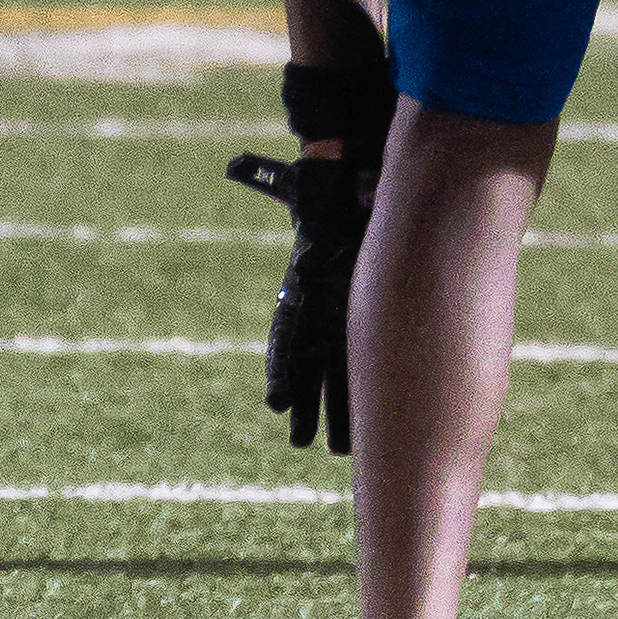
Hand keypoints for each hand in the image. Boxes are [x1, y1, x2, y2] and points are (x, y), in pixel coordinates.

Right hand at [223, 144, 379, 452]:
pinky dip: (365, 390)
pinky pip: (365, 358)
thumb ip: (278, 182)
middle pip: (313, 367)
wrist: (357, 185)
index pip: (286, 337)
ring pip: (339, 374)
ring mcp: (343, 316)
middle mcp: (319, 309)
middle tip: (304, 446)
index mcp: (300, 288)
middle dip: (311, 407)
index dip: (281, 370)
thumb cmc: (331, 185)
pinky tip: (373, 423)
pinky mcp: (368, 315)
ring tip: (344, 453)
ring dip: (340, 412)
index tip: (278, 403)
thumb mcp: (306, 184)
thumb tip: (243, 165)